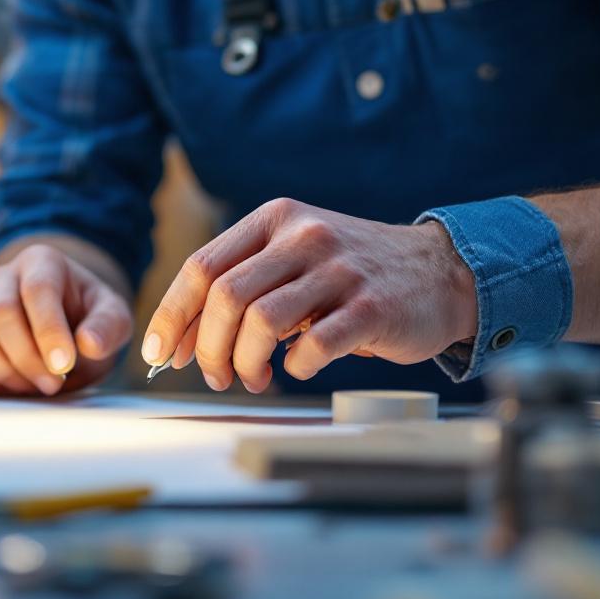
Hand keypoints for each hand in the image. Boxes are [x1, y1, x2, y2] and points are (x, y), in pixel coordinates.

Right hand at [0, 244, 132, 394]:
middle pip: (0, 313)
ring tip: (37, 387)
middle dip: (26, 356)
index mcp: (41, 262)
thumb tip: (89, 344)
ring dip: (5, 371)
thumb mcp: (113, 316)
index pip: (37, 289)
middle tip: (53, 384)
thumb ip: (108, 327)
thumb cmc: (89, 318)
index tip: (64, 364)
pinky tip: (11, 389)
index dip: (48, 329)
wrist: (67, 324)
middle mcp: (4, 277)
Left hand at [141, 198, 476, 392]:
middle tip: (215, 375)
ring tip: (251, 378)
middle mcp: (304, 236)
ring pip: (261, 321)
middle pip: (226, 297)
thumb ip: (244, 285)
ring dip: (244, 362)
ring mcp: (339, 270)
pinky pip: (313, 345)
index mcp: (275, 220)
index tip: (159, 351)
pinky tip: (297, 367)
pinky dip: (295, 366)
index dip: (172, 314)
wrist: (441, 272)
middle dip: (207, 347)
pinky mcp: (372, 308)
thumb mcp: (295, 258)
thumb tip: (183, 341)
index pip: (202, 266)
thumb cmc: (352, 275)